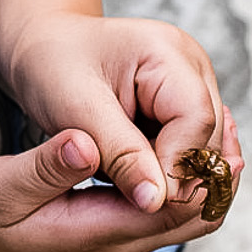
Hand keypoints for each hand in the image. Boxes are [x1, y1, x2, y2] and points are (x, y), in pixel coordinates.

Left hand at [0, 11, 242, 216]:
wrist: (43, 48)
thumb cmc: (51, 67)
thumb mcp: (76, 109)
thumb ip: (120, 154)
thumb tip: (156, 202)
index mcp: (169, 52)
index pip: (196, 119)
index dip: (179, 166)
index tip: (147, 202)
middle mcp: (193, 67)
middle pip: (209, 137)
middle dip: (176, 175)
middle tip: (136, 203)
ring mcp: (195, 86)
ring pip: (204, 149)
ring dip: (170, 176)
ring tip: (128, 184)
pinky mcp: (185, 107)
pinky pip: (190, 150)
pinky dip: (165, 170)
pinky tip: (135, 176)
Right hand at [0, 128, 216, 251]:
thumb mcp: (0, 187)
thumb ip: (46, 167)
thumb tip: (89, 144)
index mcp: (102, 230)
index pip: (175, 206)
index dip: (199, 168)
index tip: (211, 123)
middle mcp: (125, 241)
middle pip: (198, 215)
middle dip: (217, 172)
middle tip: (228, 120)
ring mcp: (126, 239)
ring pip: (192, 216)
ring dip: (207, 175)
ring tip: (218, 125)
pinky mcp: (122, 228)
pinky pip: (173, 209)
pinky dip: (189, 179)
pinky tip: (183, 143)